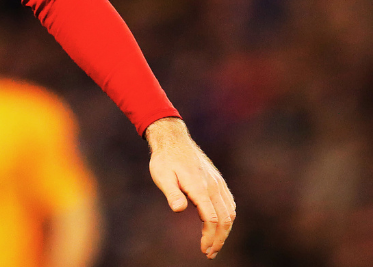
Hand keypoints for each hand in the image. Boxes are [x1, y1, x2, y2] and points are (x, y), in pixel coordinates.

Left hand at [145, 117, 235, 258]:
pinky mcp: (218, 181)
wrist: (174, 139)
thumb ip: (172, 193)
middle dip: (219, 239)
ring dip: (225, 231)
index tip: (204, 250)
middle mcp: (212, 186)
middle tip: (210, 253)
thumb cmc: (164, 159)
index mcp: (199, 187)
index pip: (211, 218)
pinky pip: (229, 203)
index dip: (210, 237)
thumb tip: (179, 209)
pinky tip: (221, 226)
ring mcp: (217, 183)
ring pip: (229, 212)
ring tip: (215, 244)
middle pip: (224, 219)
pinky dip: (228, 218)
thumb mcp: (161, 175)